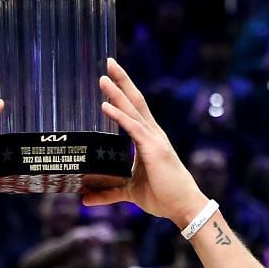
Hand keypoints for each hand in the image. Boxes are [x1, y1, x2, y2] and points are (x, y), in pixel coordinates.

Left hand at [91, 59, 209, 225]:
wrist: (183, 206)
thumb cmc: (162, 196)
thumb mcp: (129, 192)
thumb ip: (108, 193)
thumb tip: (85, 199)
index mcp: (148, 139)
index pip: (134, 109)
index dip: (122, 91)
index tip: (110, 77)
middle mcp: (152, 134)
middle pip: (135, 100)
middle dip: (121, 81)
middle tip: (108, 61)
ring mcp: (153, 139)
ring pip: (133, 109)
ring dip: (117, 93)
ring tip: (103, 77)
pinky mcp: (153, 149)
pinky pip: (133, 128)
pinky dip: (119, 116)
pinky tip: (106, 106)